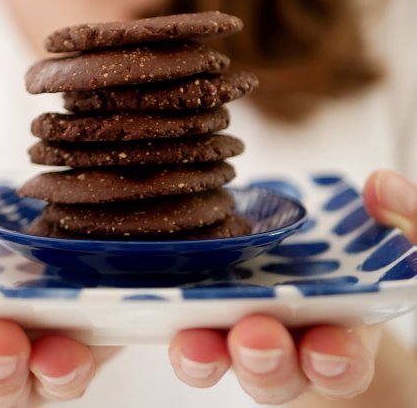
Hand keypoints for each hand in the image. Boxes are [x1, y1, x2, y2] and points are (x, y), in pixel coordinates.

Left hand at [168, 169, 416, 403]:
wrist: (301, 268)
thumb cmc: (346, 262)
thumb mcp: (387, 240)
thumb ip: (401, 218)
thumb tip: (381, 184)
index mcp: (337, 334)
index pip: (341, 360)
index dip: (335, 360)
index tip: (324, 348)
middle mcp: (287, 344)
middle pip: (276, 371)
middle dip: (266, 359)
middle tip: (253, 338)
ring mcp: (241, 332)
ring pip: (222, 358)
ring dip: (207, 354)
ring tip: (192, 344)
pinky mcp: (201, 312)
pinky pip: (184, 331)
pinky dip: (173, 326)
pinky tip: (162, 308)